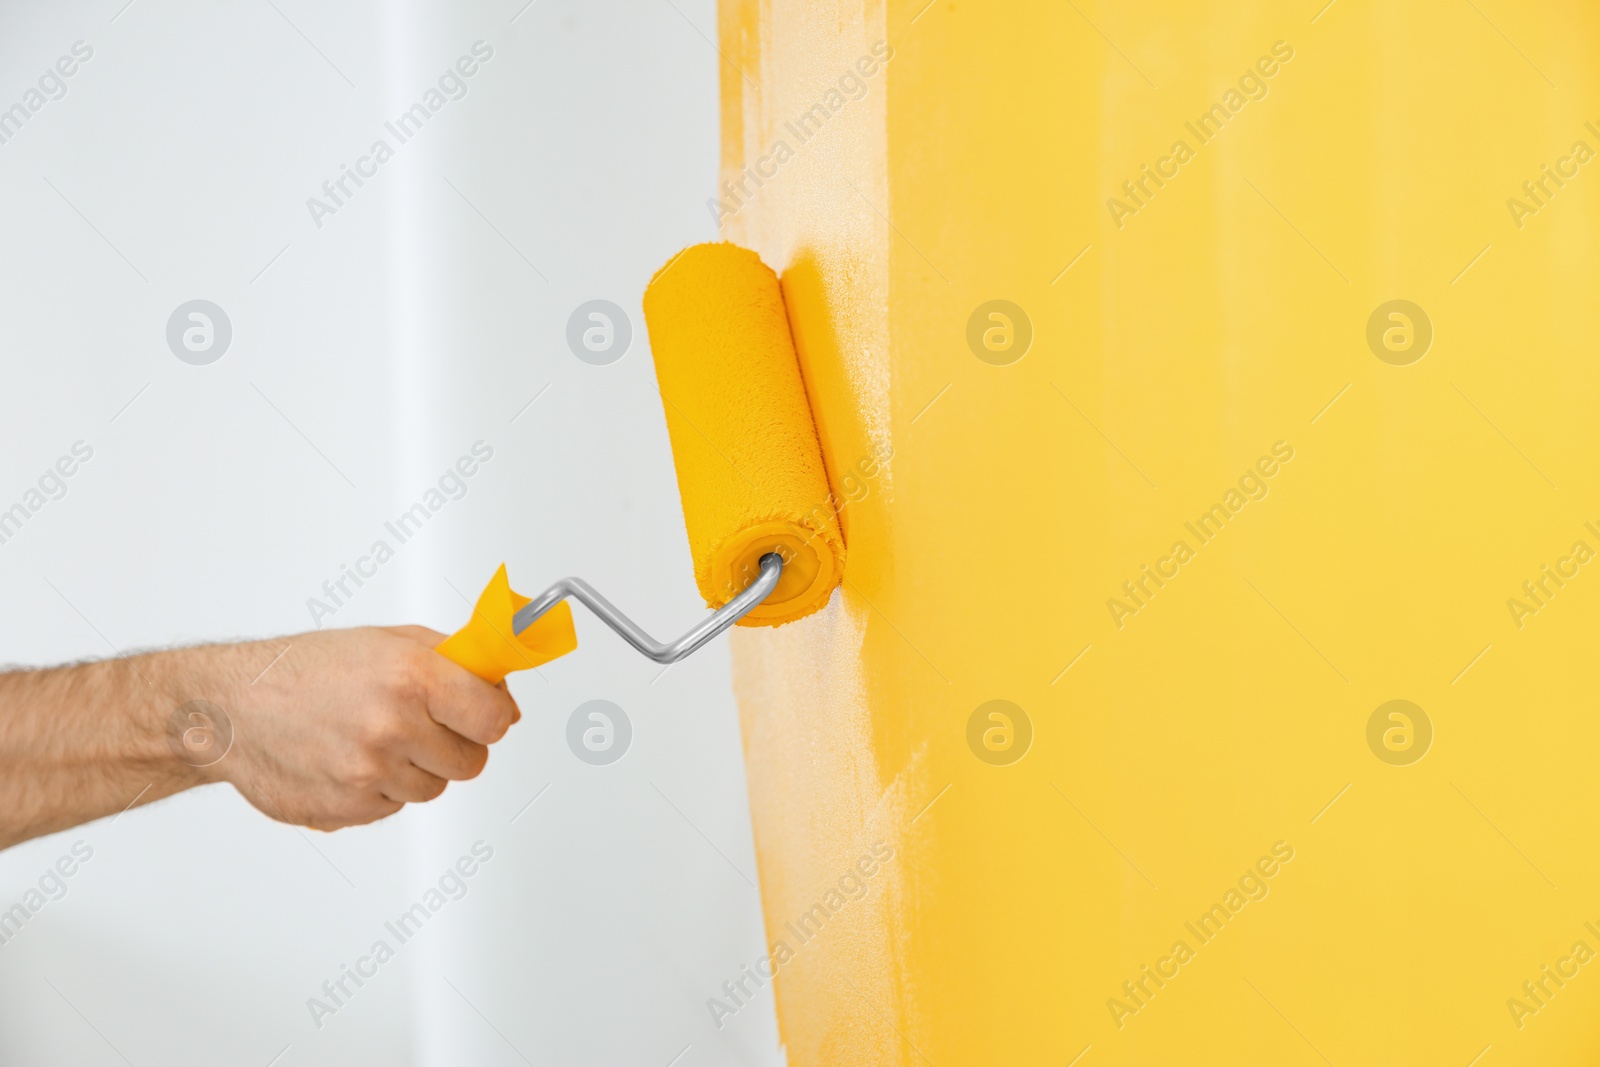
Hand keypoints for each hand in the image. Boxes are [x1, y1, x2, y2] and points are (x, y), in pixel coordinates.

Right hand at [204, 626, 521, 830]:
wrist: (229, 710)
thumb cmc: (304, 670)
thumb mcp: (388, 641)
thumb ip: (456, 663)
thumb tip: (506, 702)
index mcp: (411, 677)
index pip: (494, 718)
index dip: (493, 716)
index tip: (484, 712)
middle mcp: (393, 727)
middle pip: (471, 761)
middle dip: (455, 744)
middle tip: (421, 725)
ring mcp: (370, 773)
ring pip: (432, 788)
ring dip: (414, 769)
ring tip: (373, 738)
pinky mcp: (349, 810)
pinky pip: (393, 808)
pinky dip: (380, 790)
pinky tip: (348, 759)